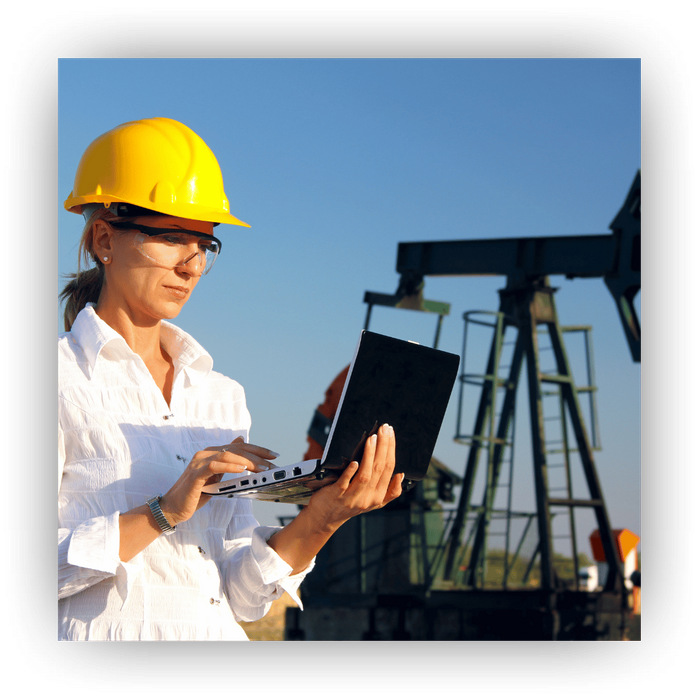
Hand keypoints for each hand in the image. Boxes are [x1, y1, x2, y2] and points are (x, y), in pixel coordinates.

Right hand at [159, 437, 277, 525]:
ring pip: (228, 455)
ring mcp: (199, 462)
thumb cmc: (195, 494)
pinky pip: (215, 465)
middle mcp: (206, 453)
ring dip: (248, 461)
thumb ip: (227, 461)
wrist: (173, 508)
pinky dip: (230, 466)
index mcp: (212, 453)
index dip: (258, 449)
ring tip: (263, 468)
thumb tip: (240, 441)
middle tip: (273, 464)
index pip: (240, 446)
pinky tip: (242, 469)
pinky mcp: (195, 474)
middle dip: (258, 456)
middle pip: (237, 449)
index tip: (274, 455)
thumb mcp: (216, 476)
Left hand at [305, 423, 403, 530]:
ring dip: (370, 455)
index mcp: (378, 497)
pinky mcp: (336, 494)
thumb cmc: (349, 505)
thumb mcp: (374, 503)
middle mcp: (367, 498)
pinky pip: (345, 482)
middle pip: (379, 469)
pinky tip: (354, 461)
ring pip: (365, 475)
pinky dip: (350, 471)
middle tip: (384, 429)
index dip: (391, 450)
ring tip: (372, 438)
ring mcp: (352, 497)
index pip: (389, 469)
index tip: (390, 434)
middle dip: (383, 446)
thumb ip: (390, 492)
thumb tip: (401, 475)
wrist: (325, 517)